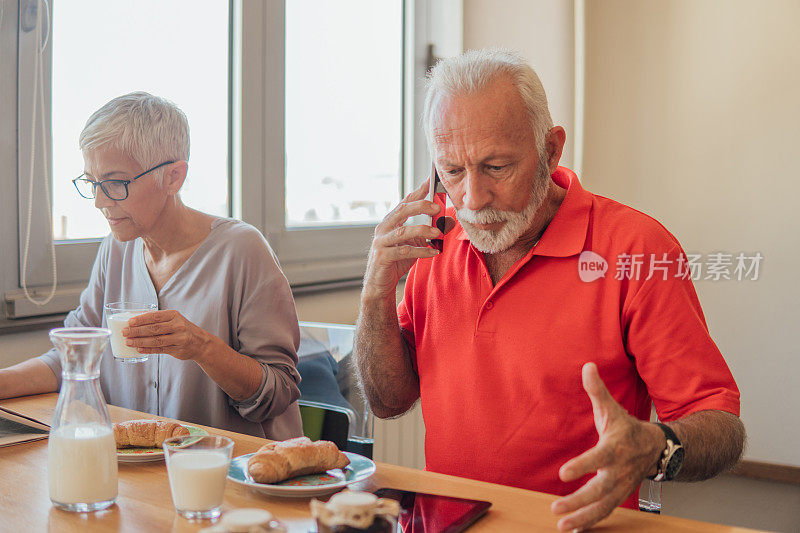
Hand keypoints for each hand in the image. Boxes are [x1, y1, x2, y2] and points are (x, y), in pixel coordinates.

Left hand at [123, 310, 215, 361]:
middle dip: (137, 331)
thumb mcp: (175, 320)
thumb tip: (136, 321)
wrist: (201, 343)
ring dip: (140, 341)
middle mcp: (178, 326)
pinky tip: (139, 349)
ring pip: (156, 340)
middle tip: (125, 332)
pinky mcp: (177, 349)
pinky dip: (148, 349)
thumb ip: (159, 321)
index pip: (155, 316)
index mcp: (174, 315)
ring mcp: (179, 338)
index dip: (141, 319)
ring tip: (128, 342)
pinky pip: (160, 349)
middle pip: (154, 328)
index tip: (129, 321)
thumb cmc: (183, 330)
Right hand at [362, 181, 453, 299]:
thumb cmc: (397, 261)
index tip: (431, 180)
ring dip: (423, 230)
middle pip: (402, 211)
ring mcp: (381, 242)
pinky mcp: (382, 256)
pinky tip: (434, 252)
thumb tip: (451, 220)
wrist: (379, 285)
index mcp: (391, 221)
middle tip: (438, 207)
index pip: (405, 202)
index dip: (418, 191)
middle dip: (421, 206)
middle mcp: (383, 228)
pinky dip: (421, 251)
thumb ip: (431, 232)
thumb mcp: (417, 244)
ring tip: (438, 233)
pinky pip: (404, 251)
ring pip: (403, 231)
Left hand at [551, 362, 663, 530]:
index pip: (597, 458)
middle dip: (578, 501)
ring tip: (562, 525)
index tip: (563, 473)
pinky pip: (605, 512)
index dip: (581, 466)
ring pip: (602, 507)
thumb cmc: (627, 428)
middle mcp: (618, 471)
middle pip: (599, 490)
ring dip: (582, 518)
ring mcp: (620, 487)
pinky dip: (590, 522)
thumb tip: (587, 366)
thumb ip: (597, 390)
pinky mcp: (619, 496)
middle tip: (555, 508)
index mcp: (615, 448)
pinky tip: (573, 529)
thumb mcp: (612, 409)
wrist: (656, 448)